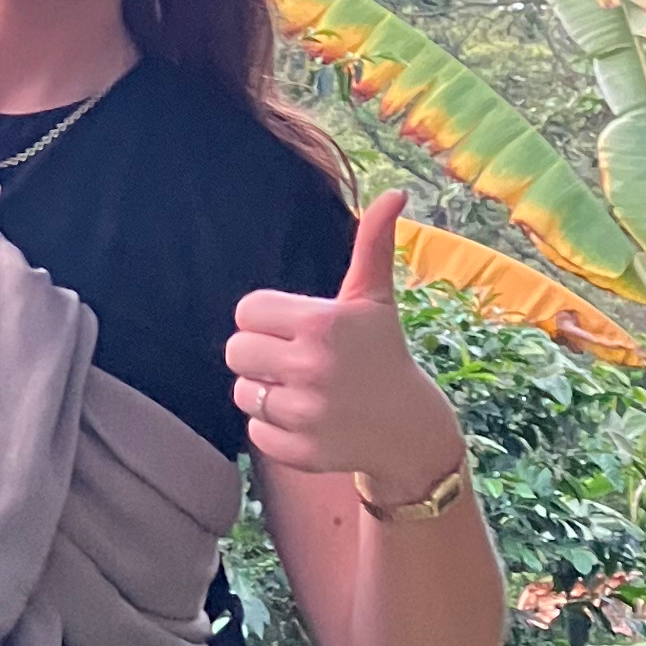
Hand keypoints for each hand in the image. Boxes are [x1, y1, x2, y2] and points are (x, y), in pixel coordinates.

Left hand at [225, 189, 462, 500]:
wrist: (409, 430)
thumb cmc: (383, 353)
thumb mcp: (375, 300)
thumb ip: (372, 245)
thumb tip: (394, 193)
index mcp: (321, 323)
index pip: (246, 312)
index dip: (265, 320)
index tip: (294, 329)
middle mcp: (311, 367)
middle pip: (236, 352)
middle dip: (259, 355)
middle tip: (294, 360)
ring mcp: (305, 413)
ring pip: (242, 392)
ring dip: (265, 391)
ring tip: (304, 390)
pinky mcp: (299, 451)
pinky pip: (254, 431)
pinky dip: (274, 428)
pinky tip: (308, 420)